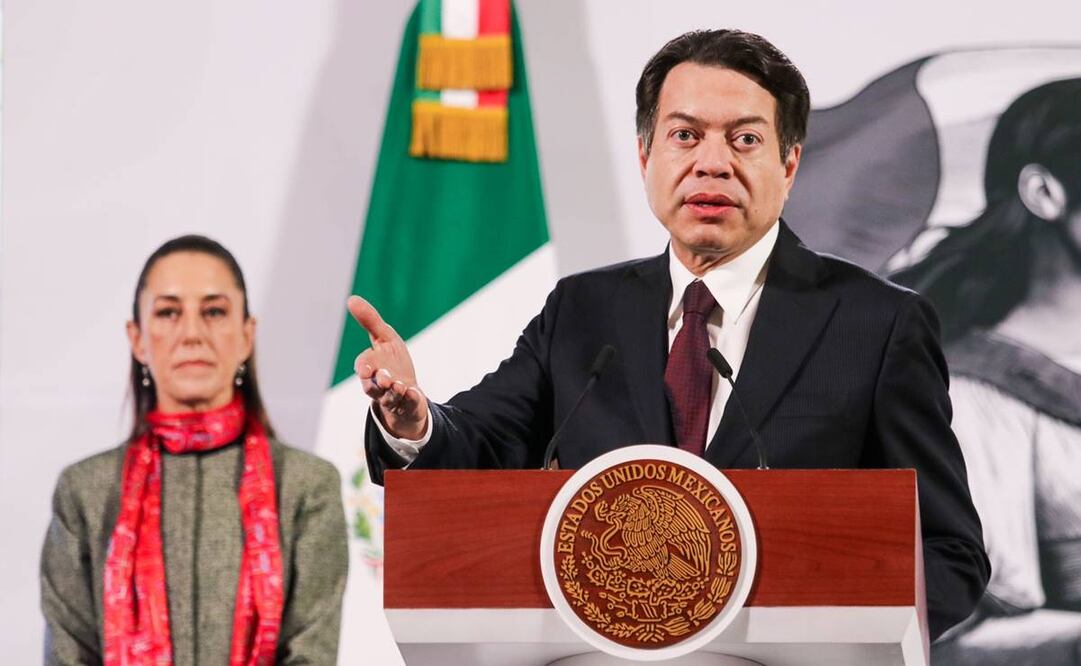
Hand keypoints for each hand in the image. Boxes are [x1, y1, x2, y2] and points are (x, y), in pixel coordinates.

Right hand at [347, 296, 428, 439]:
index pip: (363, 366)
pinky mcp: (407, 404)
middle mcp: (378, 385)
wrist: (408, 391)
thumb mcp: (385, 338)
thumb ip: (370, 321)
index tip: (365, 369)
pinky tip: (412, 393)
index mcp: (371, 367)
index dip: (363, 368)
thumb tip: (351, 299)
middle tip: (385, 379)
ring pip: (388, 397)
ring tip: (399, 386)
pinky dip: (408, 398)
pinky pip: (407, 403)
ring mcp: (392, 397)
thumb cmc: (393, 362)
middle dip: (379, 383)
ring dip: (393, 392)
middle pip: (373, 387)